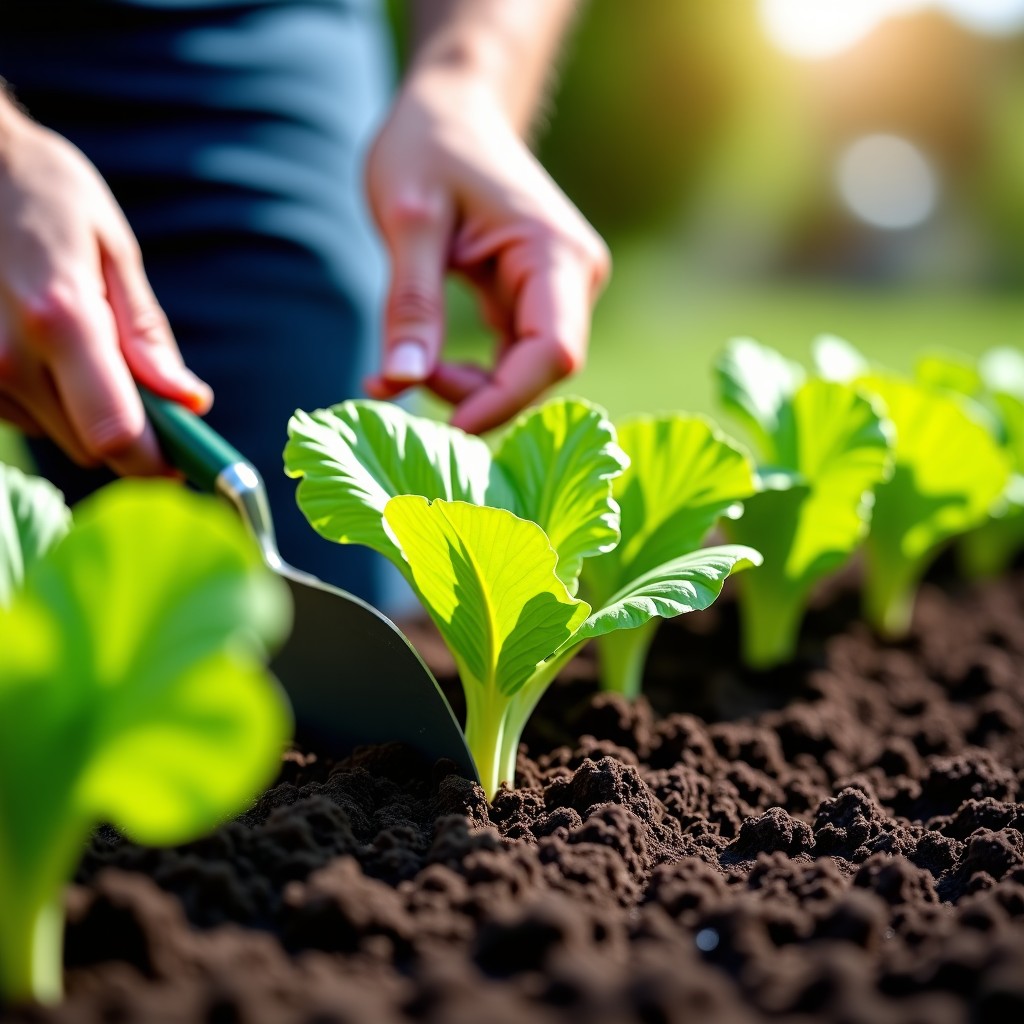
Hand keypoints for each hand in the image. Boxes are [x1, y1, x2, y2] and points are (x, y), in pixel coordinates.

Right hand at [0, 101, 210, 474]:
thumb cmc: (45, 195)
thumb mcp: (114, 253)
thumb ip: (148, 336)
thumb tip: (189, 401)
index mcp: (60, 320)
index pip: (116, 434)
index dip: (156, 461)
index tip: (185, 458)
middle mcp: (7, 357)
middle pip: (90, 447)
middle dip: (132, 435)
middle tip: (152, 394)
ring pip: (59, 436)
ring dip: (88, 414)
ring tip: (88, 347)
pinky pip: (27, 417)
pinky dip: (53, 400)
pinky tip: (50, 349)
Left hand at [364, 68, 609, 433]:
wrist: (451, 107)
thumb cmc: (429, 145)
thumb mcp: (408, 220)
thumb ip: (410, 304)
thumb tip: (401, 383)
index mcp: (556, 253)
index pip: (553, 353)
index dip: (503, 399)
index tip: (445, 427)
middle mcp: (572, 278)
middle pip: (538, 371)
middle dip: (473, 393)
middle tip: (398, 379)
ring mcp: (556, 291)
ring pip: (521, 372)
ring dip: (463, 385)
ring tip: (395, 370)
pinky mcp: (530, 299)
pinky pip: (506, 356)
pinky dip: (461, 371)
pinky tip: (412, 364)